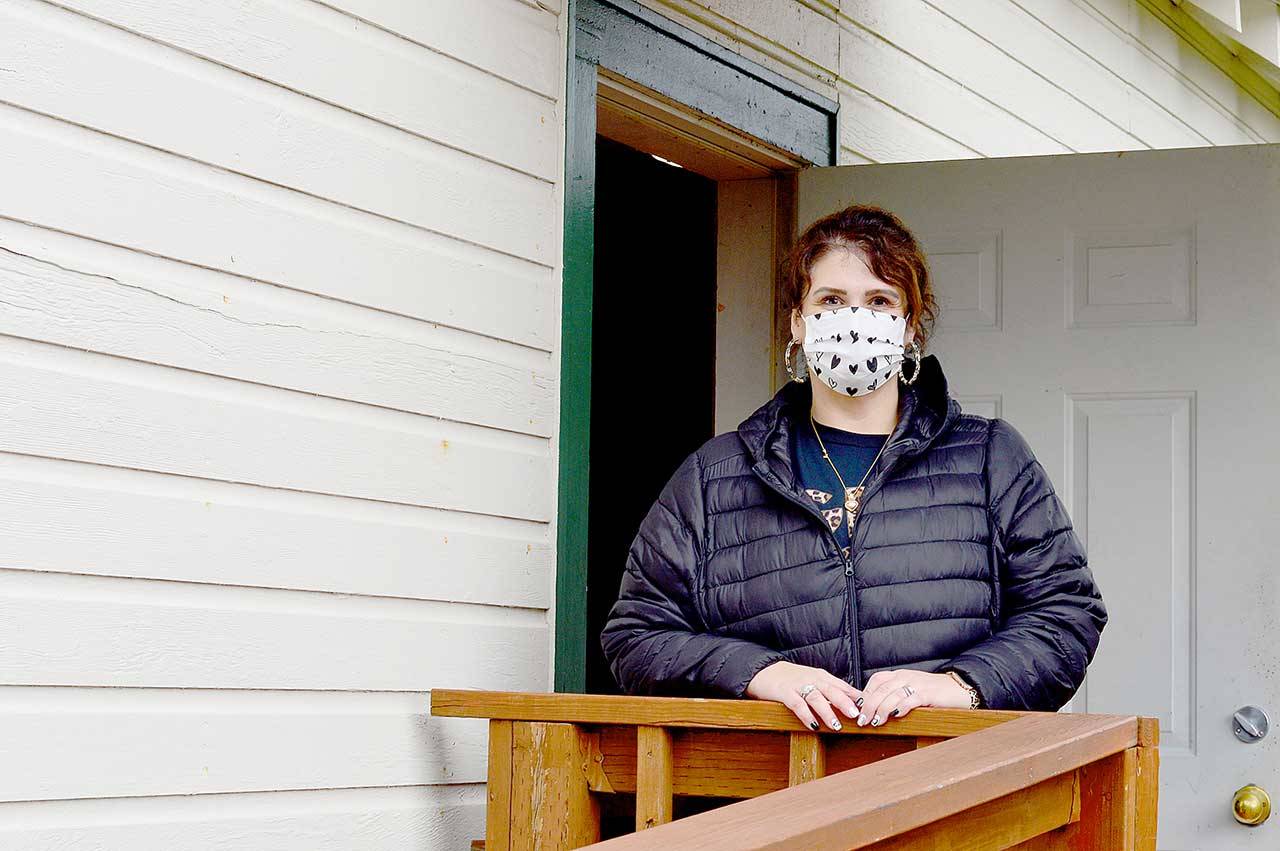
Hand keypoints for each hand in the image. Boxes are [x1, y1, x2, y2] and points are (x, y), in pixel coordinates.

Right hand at [745, 661, 861, 730]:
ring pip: (816, 698)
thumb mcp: (816, 681)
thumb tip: (857, 703)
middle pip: (831, 690)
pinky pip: (797, 704)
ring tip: (836, 725)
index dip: (855, 697)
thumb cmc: (795, 679)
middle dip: (844, 702)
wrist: (766, 671)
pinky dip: (806, 715)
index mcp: (822, 676)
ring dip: (827, 712)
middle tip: (856, 715)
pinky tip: (813, 725)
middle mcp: (812, 679)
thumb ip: (833, 690)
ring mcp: (798, 685)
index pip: (842, 686)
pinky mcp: (785, 693)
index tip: (868, 708)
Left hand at [853, 669, 973, 727]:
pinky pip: (911, 700)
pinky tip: (896, 715)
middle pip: (880, 690)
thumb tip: (873, 709)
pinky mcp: (928, 694)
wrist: (957, 689)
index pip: (876, 680)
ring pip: (892, 695)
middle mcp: (905, 677)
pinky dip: (901, 707)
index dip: (865, 694)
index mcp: (899, 675)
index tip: (857, 708)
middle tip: (861, 720)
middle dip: (868, 706)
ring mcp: (916, 684)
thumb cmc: (932, 692)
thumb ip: (894, 694)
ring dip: (881, 709)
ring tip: (874, 722)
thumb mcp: (910, 688)